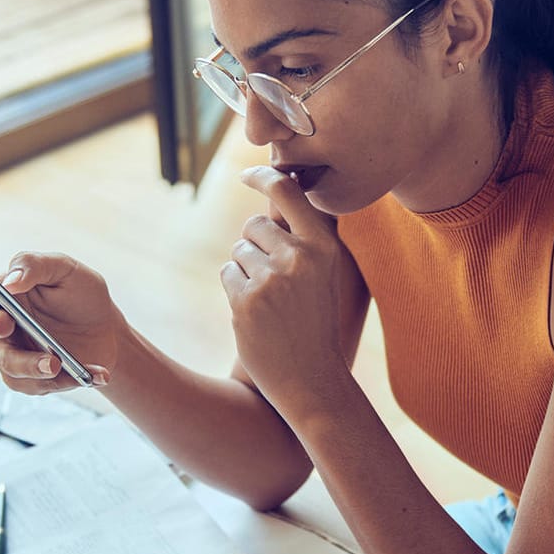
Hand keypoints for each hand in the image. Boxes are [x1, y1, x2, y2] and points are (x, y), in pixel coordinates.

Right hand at [0, 251, 120, 393]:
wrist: (107, 329)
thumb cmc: (81, 294)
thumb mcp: (64, 269)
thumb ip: (35, 265)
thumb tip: (10, 281)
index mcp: (3, 295)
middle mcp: (2, 326)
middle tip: (10, 325)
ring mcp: (15, 354)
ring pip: (9, 365)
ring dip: (31, 365)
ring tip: (57, 363)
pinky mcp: (33, 378)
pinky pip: (36, 385)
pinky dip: (66, 381)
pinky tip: (94, 373)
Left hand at [222, 166, 354, 416]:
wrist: (311, 378)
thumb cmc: (315, 322)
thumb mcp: (325, 273)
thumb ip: (306, 235)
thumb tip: (281, 187)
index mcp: (324, 246)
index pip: (287, 192)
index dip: (263, 176)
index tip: (248, 175)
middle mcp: (299, 257)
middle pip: (255, 226)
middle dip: (255, 244)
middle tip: (272, 278)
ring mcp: (271, 279)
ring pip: (239, 250)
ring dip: (245, 270)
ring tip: (269, 301)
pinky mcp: (246, 300)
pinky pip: (228, 273)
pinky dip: (235, 289)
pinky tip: (256, 313)